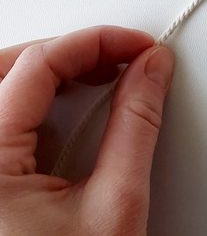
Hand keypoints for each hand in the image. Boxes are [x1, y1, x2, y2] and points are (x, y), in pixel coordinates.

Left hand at [0, 26, 173, 235]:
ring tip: (103, 75)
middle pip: (5, 67)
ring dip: (50, 72)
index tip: (139, 46)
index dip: (96, 42)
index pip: (37, 66)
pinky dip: (36, 100)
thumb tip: (151, 71)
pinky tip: (72, 105)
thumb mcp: (115, 205)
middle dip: (69, 51)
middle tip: (121, 56)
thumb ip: (137, 125)